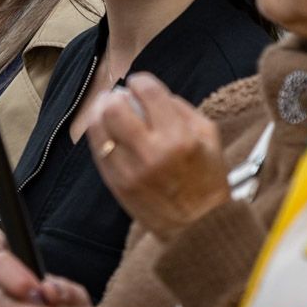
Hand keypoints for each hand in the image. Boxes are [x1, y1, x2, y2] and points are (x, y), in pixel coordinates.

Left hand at [86, 73, 230, 241]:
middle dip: (114, 95)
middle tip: (118, 95)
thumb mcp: (208, 136)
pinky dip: (98, 134)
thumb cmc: (206, 177)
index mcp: (179, 137)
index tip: (139, 83)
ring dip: (100, 112)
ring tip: (106, 108)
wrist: (199, 225)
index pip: (148, 92)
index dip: (140, 81)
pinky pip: (97, 150)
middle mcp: (151, 152)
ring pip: (99, 128)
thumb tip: (149, 92)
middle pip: (114, 108)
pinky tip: (104, 129)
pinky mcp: (117, 184)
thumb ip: (179, 108)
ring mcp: (130, 170)